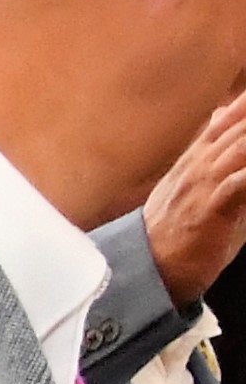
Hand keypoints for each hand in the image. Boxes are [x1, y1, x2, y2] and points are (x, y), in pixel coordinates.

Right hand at [151, 81, 245, 305]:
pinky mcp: (210, 208)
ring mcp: (203, 184)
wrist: (148, 266)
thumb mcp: (194, 182)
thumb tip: (223, 117)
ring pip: (242, 147)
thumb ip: (214, 151)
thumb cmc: (177, 228)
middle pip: (241, 126)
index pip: (229, 118)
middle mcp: (200, 164)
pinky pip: (239, 182)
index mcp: (196, 157)